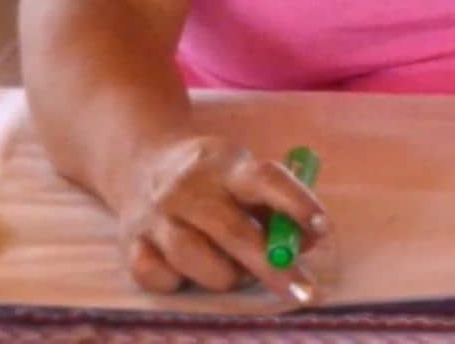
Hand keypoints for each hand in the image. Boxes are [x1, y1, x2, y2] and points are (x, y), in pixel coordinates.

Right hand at [116, 134, 327, 301]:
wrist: (143, 163)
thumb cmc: (215, 180)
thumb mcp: (247, 175)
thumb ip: (278, 206)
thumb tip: (308, 241)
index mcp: (227, 165)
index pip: (266, 179)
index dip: (296, 203)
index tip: (322, 229)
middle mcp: (189, 188)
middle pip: (234, 232)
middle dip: (274, 267)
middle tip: (304, 291)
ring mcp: (156, 216)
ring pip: (194, 260)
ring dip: (226, 276)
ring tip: (237, 271)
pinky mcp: (131, 243)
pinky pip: (157, 277)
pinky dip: (178, 282)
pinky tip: (188, 271)